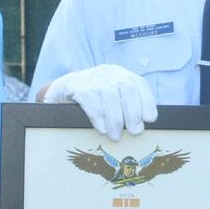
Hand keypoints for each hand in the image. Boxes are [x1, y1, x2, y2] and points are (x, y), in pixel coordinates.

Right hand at [43, 65, 157, 141]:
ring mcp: (90, 77)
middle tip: (135, 132)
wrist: (59, 91)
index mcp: (119, 74)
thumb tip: (143, 125)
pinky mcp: (75, 86)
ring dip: (116, 120)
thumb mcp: (110, 98)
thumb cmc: (90, 100)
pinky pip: (90, 101)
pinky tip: (102, 129)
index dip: (147, 101)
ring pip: (109, 96)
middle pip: (126, 88)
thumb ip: (125, 106)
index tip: (150, 119)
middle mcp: (106, 72)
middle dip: (133, 112)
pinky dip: (99, 117)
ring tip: (116, 136)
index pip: (139, 83)